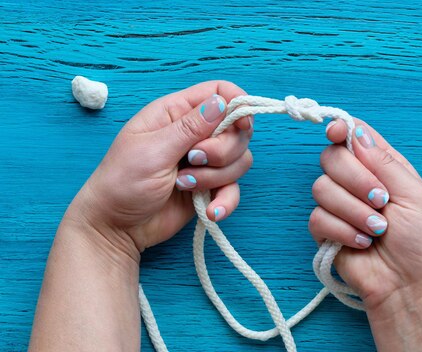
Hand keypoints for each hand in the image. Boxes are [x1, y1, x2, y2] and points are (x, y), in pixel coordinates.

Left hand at [65, 80, 252, 254]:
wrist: (115, 228)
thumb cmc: (122, 182)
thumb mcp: (154, 151)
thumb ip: (190, 127)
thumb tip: (222, 102)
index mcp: (176, 113)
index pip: (219, 92)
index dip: (237, 104)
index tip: (241, 127)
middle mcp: (194, 134)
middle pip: (236, 129)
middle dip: (222, 151)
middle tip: (192, 161)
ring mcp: (204, 162)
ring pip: (239, 159)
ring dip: (216, 177)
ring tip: (184, 185)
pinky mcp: (208, 187)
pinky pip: (234, 188)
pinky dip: (226, 200)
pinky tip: (210, 211)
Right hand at [310, 120, 421, 350]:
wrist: (409, 286)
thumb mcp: (415, 195)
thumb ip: (385, 162)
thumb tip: (354, 132)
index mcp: (382, 166)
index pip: (352, 135)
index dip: (340, 129)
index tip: (336, 134)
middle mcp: (357, 182)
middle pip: (331, 157)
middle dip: (355, 179)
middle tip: (381, 201)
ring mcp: (340, 206)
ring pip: (321, 188)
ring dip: (353, 211)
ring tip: (377, 230)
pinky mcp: (326, 231)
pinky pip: (318, 218)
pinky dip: (343, 231)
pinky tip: (363, 243)